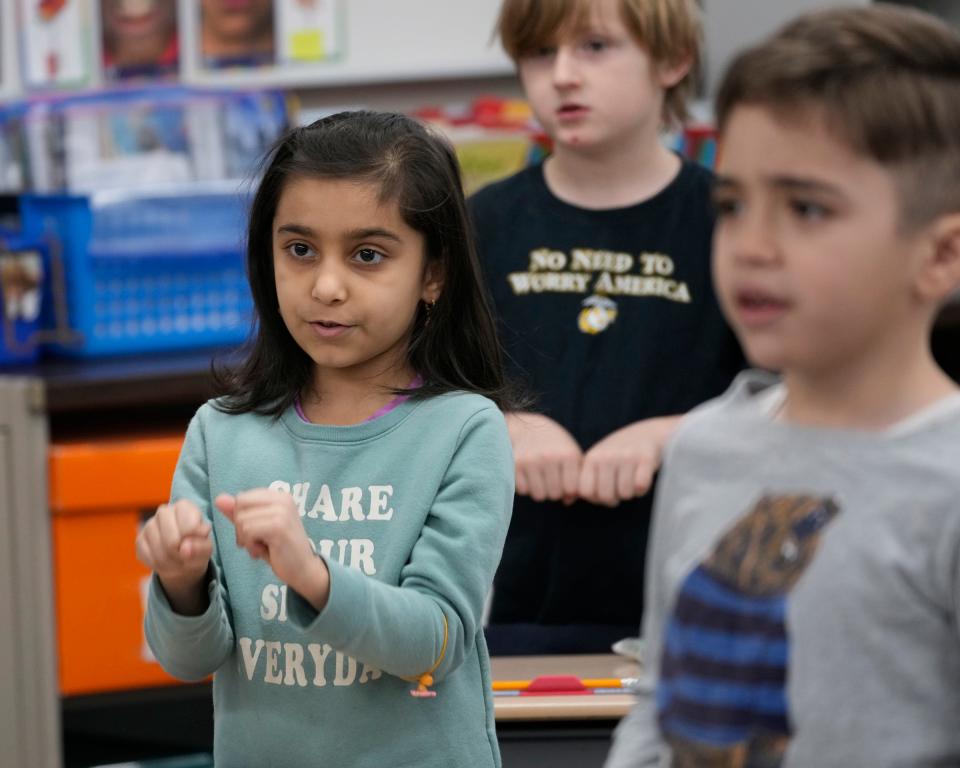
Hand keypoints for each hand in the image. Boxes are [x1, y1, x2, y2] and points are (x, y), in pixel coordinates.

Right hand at [136, 499, 212, 614]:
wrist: (182, 559)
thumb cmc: (197, 547)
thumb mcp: (206, 548)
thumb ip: (200, 547)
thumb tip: (184, 549)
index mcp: (184, 506)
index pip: (189, 527)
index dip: (194, 541)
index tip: (197, 543)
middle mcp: (164, 511)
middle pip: (172, 540)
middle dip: (180, 555)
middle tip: (186, 557)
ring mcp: (149, 525)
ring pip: (158, 550)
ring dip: (170, 562)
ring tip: (178, 561)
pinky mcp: (140, 539)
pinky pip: (147, 556)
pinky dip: (158, 565)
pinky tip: (166, 562)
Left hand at [215, 489, 329, 610]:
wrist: (303, 569)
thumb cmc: (280, 549)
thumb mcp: (257, 527)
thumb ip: (239, 512)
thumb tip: (219, 498)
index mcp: (279, 496)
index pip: (242, 498)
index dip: (241, 517)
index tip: (253, 532)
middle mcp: (283, 499)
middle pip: (240, 506)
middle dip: (240, 527)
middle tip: (254, 542)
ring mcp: (282, 512)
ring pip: (242, 520)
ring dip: (245, 539)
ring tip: (259, 547)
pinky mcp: (279, 527)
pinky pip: (247, 531)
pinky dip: (249, 545)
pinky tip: (260, 551)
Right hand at [506, 412, 582, 503]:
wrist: (528, 427)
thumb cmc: (555, 446)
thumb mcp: (571, 456)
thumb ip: (576, 479)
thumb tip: (567, 501)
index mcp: (568, 455)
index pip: (571, 489)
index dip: (567, 488)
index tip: (564, 479)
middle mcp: (550, 457)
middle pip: (554, 494)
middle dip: (553, 490)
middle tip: (549, 477)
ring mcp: (531, 460)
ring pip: (538, 495)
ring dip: (539, 490)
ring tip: (539, 476)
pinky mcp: (515, 464)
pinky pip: (523, 490)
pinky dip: (525, 486)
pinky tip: (527, 474)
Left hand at [578, 416, 680, 506]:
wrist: (648, 433)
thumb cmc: (618, 454)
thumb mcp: (598, 460)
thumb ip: (585, 479)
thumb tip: (567, 502)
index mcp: (591, 458)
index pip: (585, 492)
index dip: (595, 498)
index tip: (604, 492)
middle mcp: (606, 456)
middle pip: (605, 496)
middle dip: (615, 498)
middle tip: (620, 488)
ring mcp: (626, 457)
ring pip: (624, 494)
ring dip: (629, 493)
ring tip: (630, 481)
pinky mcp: (646, 459)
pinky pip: (641, 487)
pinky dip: (642, 489)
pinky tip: (641, 478)